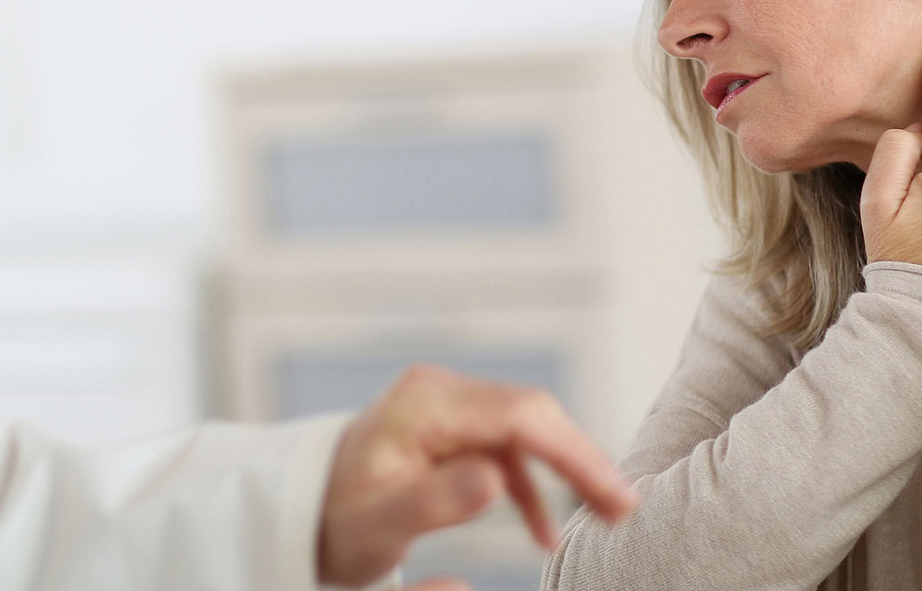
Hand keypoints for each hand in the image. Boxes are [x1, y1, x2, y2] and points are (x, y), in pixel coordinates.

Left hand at [317, 363, 636, 589]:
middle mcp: (438, 391)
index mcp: (425, 403)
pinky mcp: (448, 427)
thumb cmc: (334, 520)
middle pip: (531, 414)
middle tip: (623, 509)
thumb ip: (436, 501)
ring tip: (604, 517)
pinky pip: (504, 447)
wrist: (298, 511)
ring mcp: (444, 405)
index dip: (575, 453)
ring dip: (563, 471)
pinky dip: (529, 483)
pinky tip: (544, 530)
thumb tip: (495, 480)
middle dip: (581, 459)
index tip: (614, 496)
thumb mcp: (379, 524)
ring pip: (525, 429)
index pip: (520, 416)